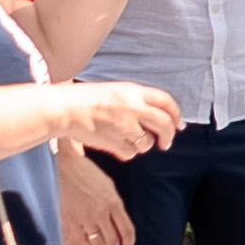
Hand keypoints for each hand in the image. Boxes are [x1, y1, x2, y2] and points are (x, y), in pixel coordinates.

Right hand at [56, 146, 132, 244]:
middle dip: (112, 243)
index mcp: (113, 202)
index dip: (129, 242)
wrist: (63, 165)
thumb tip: (118, 220)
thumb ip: (114, 203)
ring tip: (93, 237)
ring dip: (97, 243)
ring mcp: (85, 219)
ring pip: (97, 244)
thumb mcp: (107, 185)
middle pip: (112, 241)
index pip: (126, 229)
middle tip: (108, 240)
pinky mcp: (69, 222)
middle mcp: (101, 213)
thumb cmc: (85, 172)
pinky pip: (79, 243)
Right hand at [59, 79, 180, 161]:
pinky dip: (127, 152)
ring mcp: (124, 126)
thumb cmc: (88, 99)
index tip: (179, 124)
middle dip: (169, 135)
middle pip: (164, 124)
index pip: (166, 101)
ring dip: (143, 144)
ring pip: (146, 143)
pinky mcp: (113, 142)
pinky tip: (117, 145)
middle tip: (166, 142)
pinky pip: (130, 153)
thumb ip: (138, 101)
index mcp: (134, 91)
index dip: (176, 114)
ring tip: (128, 139)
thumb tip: (159, 114)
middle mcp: (132, 107)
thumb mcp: (117, 91)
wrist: (66, 109)